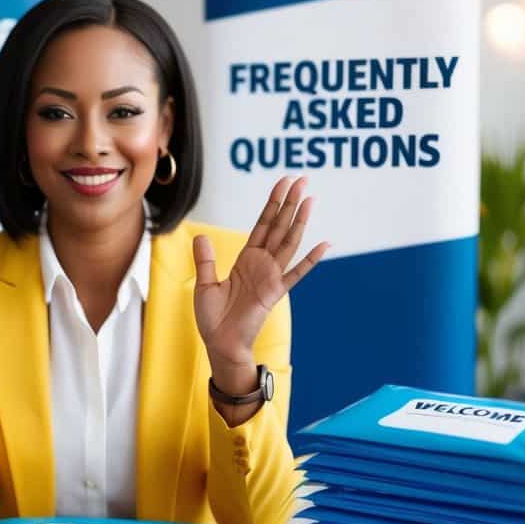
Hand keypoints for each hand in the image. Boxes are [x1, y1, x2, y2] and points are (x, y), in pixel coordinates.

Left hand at [193, 176, 329, 374]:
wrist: (220, 344)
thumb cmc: (213, 319)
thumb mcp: (205, 284)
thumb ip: (205, 260)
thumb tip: (200, 236)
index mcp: (246, 259)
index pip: (263, 224)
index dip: (273, 203)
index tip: (283, 183)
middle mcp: (262, 264)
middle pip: (279, 226)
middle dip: (290, 202)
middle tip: (302, 179)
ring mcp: (271, 276)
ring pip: (288, 241)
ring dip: (299, 220)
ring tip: (310, 198)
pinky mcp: (275, 292)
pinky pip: (296, 273)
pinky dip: (310, 260)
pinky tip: (324, 245)